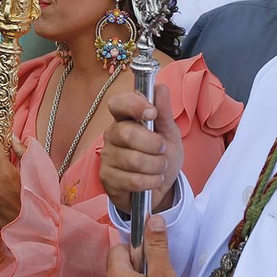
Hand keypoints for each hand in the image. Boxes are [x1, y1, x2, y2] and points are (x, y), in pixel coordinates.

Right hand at [100, 84, 182, 217]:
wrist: (160, 188)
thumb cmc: (162, 156)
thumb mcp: (170, 133)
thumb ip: (165, 113)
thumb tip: (160, 88)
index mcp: (125, 119)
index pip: (118, 103)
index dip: (134, 105)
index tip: (152, 113)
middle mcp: (112, 135)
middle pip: (126, 133)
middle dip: (153, 144)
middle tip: (162, 150)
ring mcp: (107, 156)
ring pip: (133, 160)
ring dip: (156, 166)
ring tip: (160, 168)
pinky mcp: (107, 178)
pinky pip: (132, 180)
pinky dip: (150, 181)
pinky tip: (153, 180)